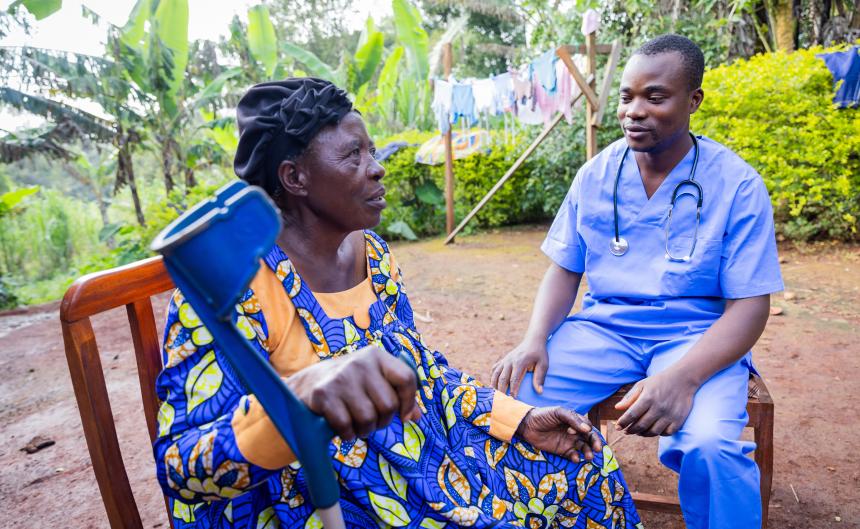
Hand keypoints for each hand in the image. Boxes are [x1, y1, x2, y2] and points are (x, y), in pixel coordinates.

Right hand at [286, 345, 420, 440]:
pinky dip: (347, 434)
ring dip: (364, 430)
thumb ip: (397, 396)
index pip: (406, 378)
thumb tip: (416, 417)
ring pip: (368, 419)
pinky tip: (342, 428)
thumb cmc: (348, 387)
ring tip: (356, 424)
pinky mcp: (323, 394)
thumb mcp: (373, 382)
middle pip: (388, 405)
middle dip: (382, 421)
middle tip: (370, 420)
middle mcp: (360, 363)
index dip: (409, 402)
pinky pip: (346, 426)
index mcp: (376, 356)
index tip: (404, 417)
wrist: (306, 386)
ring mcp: (341, 377)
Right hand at [490, 336, 547, 397]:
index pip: (514, 379)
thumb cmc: (539, 354)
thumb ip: (540, 378)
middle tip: (502, 402)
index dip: (512, 390)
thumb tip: (539, 392)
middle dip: (501, 391)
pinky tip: (494, 387)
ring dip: (494, 386)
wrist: (533, 341)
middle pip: (502, 378)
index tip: (513, 400)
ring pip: (495, 374)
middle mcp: (509, 361)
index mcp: (519, 362)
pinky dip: (493, 378)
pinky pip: (494, 370)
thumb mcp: (544, 364)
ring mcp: (505, 360)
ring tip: (495, 397)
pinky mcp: (503, 360)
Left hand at [514, 406, 601, 462]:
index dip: (587, 430)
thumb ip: (572, 419)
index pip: (588, 426)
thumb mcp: (558, 412)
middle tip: (598, 450)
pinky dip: (575, 457)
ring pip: (583, 448)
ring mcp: (568, 441)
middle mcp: (574, 432)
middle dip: (595, 444)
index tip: (578, 431)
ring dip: (588, 452)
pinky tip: (574, 458)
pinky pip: (572, 455)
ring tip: (589, 457)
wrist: (527, 425)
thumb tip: (587, 429)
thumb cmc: (543, 415)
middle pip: (589, 438)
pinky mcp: (562, 451)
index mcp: (574, 421)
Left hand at [614, 370, 697, 436]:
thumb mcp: (642, 385)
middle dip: (631, 430)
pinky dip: (659, 434)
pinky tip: (654, 430)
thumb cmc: (658, 381)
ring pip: (653, 432)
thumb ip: (630, 397)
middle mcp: (658, 407)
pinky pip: (667, 433)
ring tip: (638, 432)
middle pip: (641, 425)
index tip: (617, 427)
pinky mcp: (679, 420)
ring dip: (643, 434)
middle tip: (626, 431)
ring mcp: (669, 415)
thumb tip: (617, 408)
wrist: (682, 379)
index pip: (632, 415)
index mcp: (648, 398)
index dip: (623, 423)